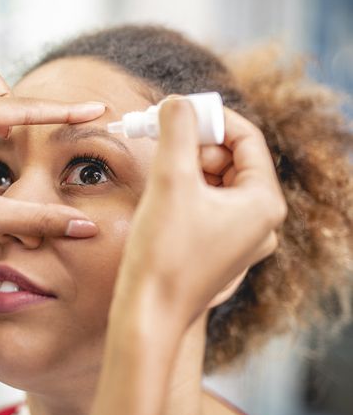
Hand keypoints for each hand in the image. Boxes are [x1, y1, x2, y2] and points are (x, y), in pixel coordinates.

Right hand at [115, 97, 286, 327]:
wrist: (148, 313)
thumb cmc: (164, 253)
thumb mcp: (170, 181)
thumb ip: (176, 131)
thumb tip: (178, 101)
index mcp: (264, 203)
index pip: (247, 139)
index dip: (212, 118)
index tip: (178, 109)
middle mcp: (261, 221)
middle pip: (233, 159)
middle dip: (197, 142)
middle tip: (161, 135)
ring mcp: (241, 238)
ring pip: (217, 181)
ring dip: (188, 165)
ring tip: (158, 166)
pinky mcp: (219, 248)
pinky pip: (208, 204)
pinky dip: (186, 189)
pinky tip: (161, 194)